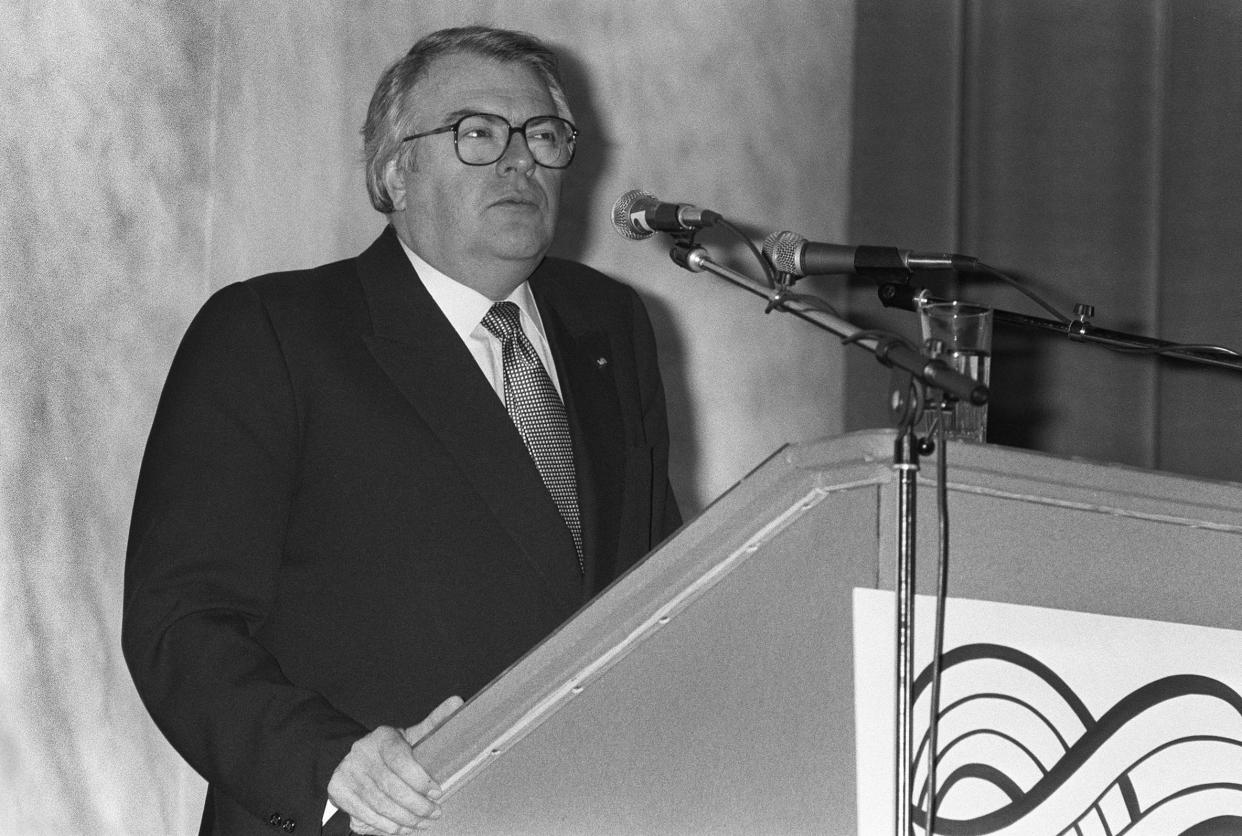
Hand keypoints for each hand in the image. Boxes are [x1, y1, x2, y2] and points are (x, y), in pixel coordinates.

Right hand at [328, 696, 463, 834]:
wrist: (352, 758)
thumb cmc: (389, 750)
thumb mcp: (409, 735)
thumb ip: (434, 722)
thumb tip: (457, 702)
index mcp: (382, 737)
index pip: (399, 758)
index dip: (419, 778)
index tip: (437, 792)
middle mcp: (362, 753)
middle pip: (391, 786)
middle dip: (417, 805)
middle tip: (435, 812)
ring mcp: (348, 773)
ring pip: (381, 804)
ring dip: (406, 819)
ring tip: (424, 822)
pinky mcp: (339, 791)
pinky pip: (367, 814)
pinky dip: (387, 826)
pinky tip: (403, 827)